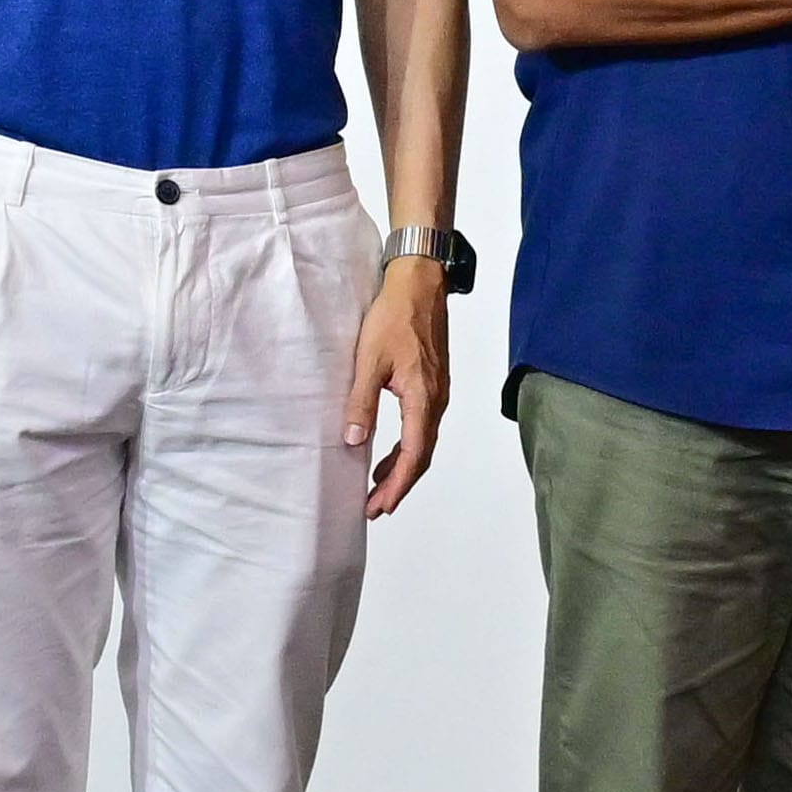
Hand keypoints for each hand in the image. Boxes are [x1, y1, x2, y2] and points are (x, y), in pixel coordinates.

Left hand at [345, 258, 450, 516]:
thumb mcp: (369, 360)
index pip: (413, 454)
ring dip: (401, 468)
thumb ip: (361, 402)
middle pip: (421, 455)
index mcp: (423, 398)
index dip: (397, 484)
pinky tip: (386, 452)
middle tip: (376, 508)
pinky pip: (422, 427)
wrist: (420, 284)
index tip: (380, 506)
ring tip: (378, 488)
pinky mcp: (432, 385)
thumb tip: (353, 440)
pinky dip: (406, 447)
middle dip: (399, 484)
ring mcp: (437, 393)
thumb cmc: (395, 315)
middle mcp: (436, 401)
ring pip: (422, 442)